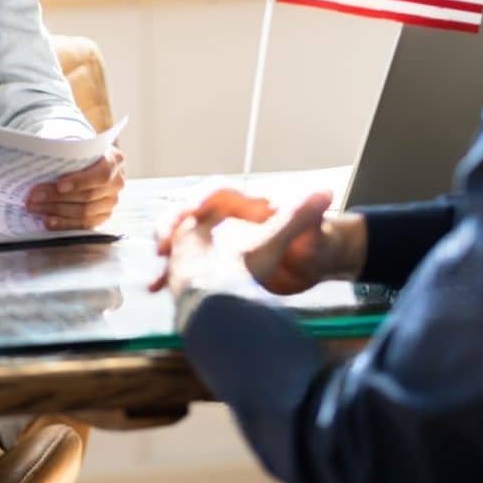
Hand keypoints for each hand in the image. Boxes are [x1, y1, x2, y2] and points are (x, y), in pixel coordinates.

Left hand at [26, 147, 125, 229]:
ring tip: (36, 207)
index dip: (80, 182)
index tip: (59, 185)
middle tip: (34, 196)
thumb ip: (68, 151)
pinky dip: (64, 224)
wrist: (93, 161)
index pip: (101, 175)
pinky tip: (49, 220)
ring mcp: (112, 201)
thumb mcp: (80, 145)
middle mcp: (117, 183)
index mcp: (114, 161)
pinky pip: (84, 224)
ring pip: (85, 212)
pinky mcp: (103, 216)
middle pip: (88, 196)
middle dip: (57, 198)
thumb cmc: (83, 152)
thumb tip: (42, 156)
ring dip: (56, 211)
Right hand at [151, 188, 366, 296]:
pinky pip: (185, 266)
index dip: (202, 198)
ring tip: (156, 276)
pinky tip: (157, 289)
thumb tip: (325, 193)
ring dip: (167, 253)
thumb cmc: (313, 243)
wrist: (312, 270)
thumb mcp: (313, 232)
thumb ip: (310, 216)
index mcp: (247, 206)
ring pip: (182, 240)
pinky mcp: (214, 264)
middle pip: (191, 214)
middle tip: (163, 244)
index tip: (192, 210)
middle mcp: (227, 219)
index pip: (218, 194)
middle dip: (172, 225)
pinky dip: (170, 276)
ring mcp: (217, 241)